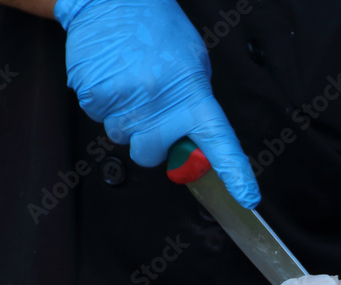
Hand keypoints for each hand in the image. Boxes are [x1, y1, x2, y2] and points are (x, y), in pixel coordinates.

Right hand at [55, 0, 259, 206]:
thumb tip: (193, 142)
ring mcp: (125, 99)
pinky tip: (111, 76)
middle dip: (148, 143)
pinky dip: (102, 101)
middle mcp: (160, 101)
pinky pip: (96, 116)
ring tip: (128, 82)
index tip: (247, 197)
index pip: (219, 140)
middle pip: (149, 155)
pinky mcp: (93, 93)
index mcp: (192, 94)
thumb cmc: (157, 31)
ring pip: (119, 136)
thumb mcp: (192, 64)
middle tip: (149, 113)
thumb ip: (193, 104)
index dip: (234, 172)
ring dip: (123, 118)